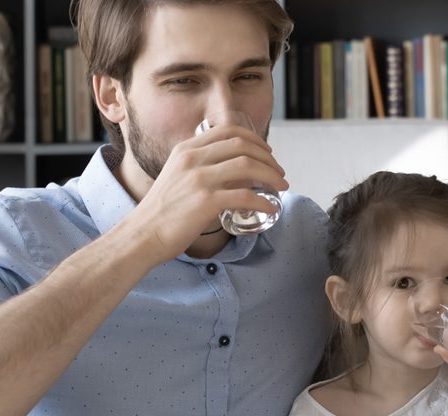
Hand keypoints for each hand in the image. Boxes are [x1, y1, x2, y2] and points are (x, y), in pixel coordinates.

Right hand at [123, 125, 288, 261]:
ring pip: (248, 166)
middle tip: (279, 172)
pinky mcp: (205, 202)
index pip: (228, 130)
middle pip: (243, 145)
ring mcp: (198, 179)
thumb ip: (197, 166)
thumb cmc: (162, 211)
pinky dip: (263, 201)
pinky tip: (271, 208)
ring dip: (271, 176)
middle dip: (268, 157)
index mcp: (186, 149)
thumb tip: (227, 167)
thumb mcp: (176, 175)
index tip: (267, 153)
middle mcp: (192, 158)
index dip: (255, 139)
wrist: (141, 235)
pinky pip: (245, 195)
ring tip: (282, 187)